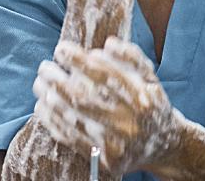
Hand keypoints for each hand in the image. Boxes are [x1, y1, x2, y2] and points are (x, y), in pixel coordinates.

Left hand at [32, 37, 180, 173]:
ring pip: (73, 119)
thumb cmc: (151, 104)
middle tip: (44, 66)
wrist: (165, 146)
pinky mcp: (104, 160)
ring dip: (49, 98)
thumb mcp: (150, 77)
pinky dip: (52, 121)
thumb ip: (132, 57)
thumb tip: (108, 43)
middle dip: (56, 79)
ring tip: (40, 83)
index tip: (61, 49)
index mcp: (142, 98)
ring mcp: (116, 145)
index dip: (77, 60)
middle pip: (82, 97)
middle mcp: (130, 123)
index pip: (103, 74)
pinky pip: (71, 139)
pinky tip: (43, 106)